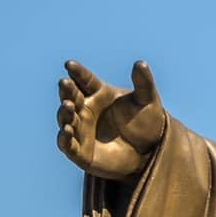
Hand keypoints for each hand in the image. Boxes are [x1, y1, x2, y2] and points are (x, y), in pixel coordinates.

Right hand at [56, 59, 166, 178]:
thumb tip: (141, 63)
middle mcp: (86, 110)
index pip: (84, 80)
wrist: (151, 153)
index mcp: (98, 93)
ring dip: (64, 112)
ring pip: (66, 119)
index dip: (77, 72)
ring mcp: (81, 130)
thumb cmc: (147, 123)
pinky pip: (68, 145)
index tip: (70, 64)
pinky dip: (64, 138)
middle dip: (66, 90)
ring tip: (68, 105)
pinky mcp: (81, 153)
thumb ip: (143, 83)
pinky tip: (67, 130)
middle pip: (71, 96)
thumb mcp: (147, 101)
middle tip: (65, 82)